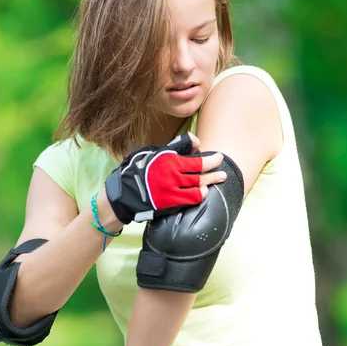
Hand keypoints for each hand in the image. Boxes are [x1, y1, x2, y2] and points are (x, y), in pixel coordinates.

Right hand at [105, 132, 225, 223]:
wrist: (123, 192)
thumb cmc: (138, 168)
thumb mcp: (155, 152)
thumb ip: (177, 147)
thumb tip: (197, 142)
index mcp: (168, 160)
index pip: (196, 161)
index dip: (211, 160)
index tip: (219, 158)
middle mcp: (172, 176)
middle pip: (200, 175)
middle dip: (214, 172)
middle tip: (223, 172)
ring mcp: (171, 191)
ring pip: (197, 188)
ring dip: (210, 183)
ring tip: (218, 180)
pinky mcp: (169, 203)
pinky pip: (190, 200)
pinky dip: (199, 195)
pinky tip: (204, 192)